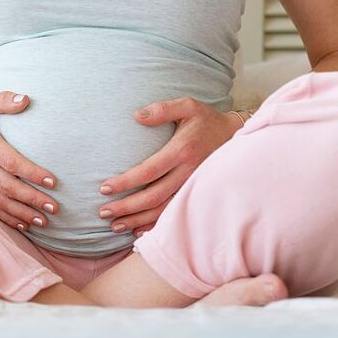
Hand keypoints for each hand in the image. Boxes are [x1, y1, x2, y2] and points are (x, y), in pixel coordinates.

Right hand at [0, 91, 56, 230]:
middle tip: (55, 207)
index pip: (10, 162)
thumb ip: (3, 99)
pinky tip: (24, 224)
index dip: (32, 173)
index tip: (52, 182)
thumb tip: (26, 99)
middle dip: (32, 199)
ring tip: (44, 221)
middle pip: (7, 186)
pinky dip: (6, 217)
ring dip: (22, 213)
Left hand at [97, 97, 244, 235]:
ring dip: (137, 221)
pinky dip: (155, 226)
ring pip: (163, 211)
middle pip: (153, 197)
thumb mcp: (187, 106)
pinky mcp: (196, 195)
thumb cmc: (205, 120)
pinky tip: (137, 232)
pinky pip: (175, 215)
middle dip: (126, 207)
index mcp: (182, 151)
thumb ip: (163, 109)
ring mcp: (193, 187)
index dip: (126, 182)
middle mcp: (189, 172)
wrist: (235, 136)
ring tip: (114, 226)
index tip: (104, 188)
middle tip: (103, 212)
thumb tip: (136, 115)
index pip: (148, 171)